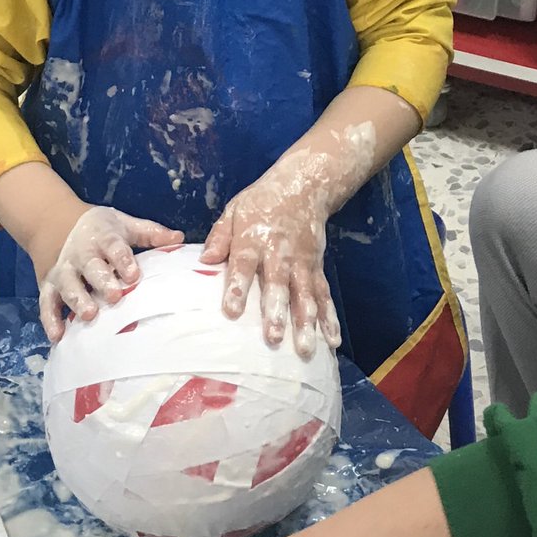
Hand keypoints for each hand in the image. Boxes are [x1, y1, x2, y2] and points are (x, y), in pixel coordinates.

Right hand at [36, 206, 182, 342]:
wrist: (54, 222)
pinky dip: (50, 319)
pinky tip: (58, 336)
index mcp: (102, 237)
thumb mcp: (123, 225)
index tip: (134, 275)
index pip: (113, 247)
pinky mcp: (48, 286)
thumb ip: (150, 233)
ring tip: (88, 315)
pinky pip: (47, 303)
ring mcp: (63, 271)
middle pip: (90, 268)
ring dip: (77, 300)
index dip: (123, 260)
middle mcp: (80, 254)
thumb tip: (179, 238)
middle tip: (114, 296)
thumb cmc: (100, 230)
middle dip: (101, 281)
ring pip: (68, 286)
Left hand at [201, 146, 341, 358]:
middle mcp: (279, 254)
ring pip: (305, 296)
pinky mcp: (317, 268)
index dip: (237, 289)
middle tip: (273, 339)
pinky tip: (332, 340)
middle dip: (276, 313)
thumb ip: (219, 237)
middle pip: (278, 286)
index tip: (231, 312)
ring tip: (305, 349)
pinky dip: (330, 317)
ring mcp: (302, 263)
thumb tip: (203, 261)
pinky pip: (324, 295)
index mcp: (253, 240)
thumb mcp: (234, 212)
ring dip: (306, 323)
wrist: (304, 187)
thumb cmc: (261, 203)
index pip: (243, 266)